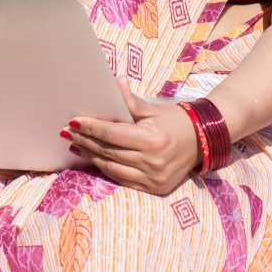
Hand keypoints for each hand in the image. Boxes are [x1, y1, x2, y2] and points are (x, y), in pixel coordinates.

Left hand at [63, 80, 200, 195]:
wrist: (203, 141)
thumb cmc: (176, 120)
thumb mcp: (153, 109)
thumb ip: (130, 101)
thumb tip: (114, 82)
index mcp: (152, 139)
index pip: (112, 134)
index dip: (91, 128)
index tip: (73, 122)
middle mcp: (152, 161)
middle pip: (108, 151)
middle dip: (86, 141)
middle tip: (68, 133)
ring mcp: (153, 178)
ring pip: (112, 168)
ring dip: (92, 157)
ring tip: (76, 146)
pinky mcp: (154, 189)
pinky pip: (122, 180)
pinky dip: (107, 169)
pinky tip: (95, 159)